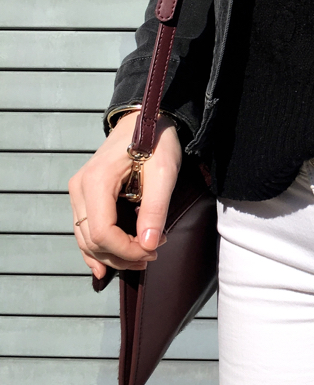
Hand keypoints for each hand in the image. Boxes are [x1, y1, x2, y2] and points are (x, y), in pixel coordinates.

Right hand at [68, 111, 180, 280]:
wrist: (145, 118)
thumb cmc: (156, 140)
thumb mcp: (164, 173)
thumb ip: (155, 210)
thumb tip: (148, 245)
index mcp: (97, 181)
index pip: (103, 232)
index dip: (127, 250)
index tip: (153, 251)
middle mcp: (80, 188)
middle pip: (92, 240)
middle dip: (122, 255)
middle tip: (152, 255)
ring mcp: (79, 191)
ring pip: (86, 238)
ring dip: (112, 254)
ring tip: (141, 257)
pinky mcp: (84, 194)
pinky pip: (84, 229)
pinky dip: (95, 248)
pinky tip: (104, 266)